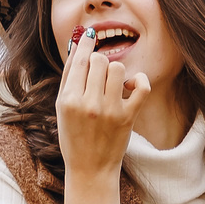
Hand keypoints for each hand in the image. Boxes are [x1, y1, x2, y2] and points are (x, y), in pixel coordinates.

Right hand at [56, 26, 151, 203]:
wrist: (90, 169)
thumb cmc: (74, 136)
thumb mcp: (63, 108)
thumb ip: (70, 77)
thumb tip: (79, 45)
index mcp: (69, 100)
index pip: (80, 60)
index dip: (86, 43)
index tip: (90, 35)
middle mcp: (89, 104)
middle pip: (100, 60)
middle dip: (100, 62)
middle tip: (99, 75)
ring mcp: (110, 111)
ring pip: (118, 68)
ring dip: (116, 72)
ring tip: (113, 84)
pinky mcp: (128, 118)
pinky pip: (142, 86)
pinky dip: (139, 81)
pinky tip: (131, 86)